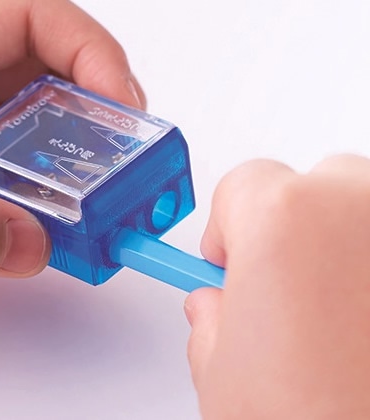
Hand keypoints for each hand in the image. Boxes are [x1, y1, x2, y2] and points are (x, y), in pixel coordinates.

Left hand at [0, 0, 145, 286]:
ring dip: (79, 164)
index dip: (88, 49)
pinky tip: (57, 232)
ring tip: (105, 201)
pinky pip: (18, 184)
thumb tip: (28, 244)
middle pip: (49, 75)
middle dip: (99, 110)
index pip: (29, 17)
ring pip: (40, 133)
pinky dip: (49, 204)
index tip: (121, 105)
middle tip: (129, 161)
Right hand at [185, 156, 369, 418]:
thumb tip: (217, 309)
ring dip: (353, 246)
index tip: (229, 259)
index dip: (228, 224)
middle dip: (297, 227)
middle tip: (288, 293)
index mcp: (286, 221)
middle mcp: (363, 208)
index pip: (245, 183)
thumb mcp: (226, 381)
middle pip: (321, 182)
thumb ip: (210, 326)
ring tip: (346, 322)